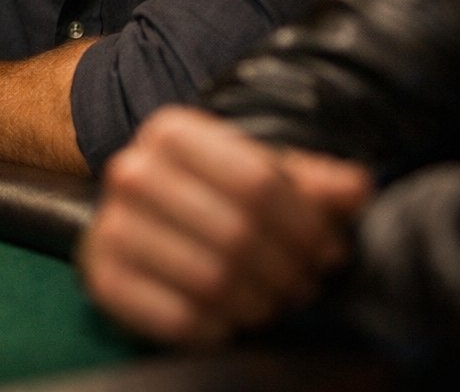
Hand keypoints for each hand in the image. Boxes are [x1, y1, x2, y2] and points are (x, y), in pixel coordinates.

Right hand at [77, 106, 373, 345]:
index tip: (328, 250)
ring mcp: (111, 225)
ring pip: (210, 278)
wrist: (136, 219)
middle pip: (237, 231)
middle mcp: (130, 171)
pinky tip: (231, 320)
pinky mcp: (102, 278)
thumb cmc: (208, 194)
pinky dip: (218, 328)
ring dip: (258, 302)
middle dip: (286, 269)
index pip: (257, 180)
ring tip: (273, 302)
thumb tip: (357, 187)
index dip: (306, 225)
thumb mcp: (258, 173)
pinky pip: (177, 318)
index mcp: (170, 131)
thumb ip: (312, 180)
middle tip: (305, 285)